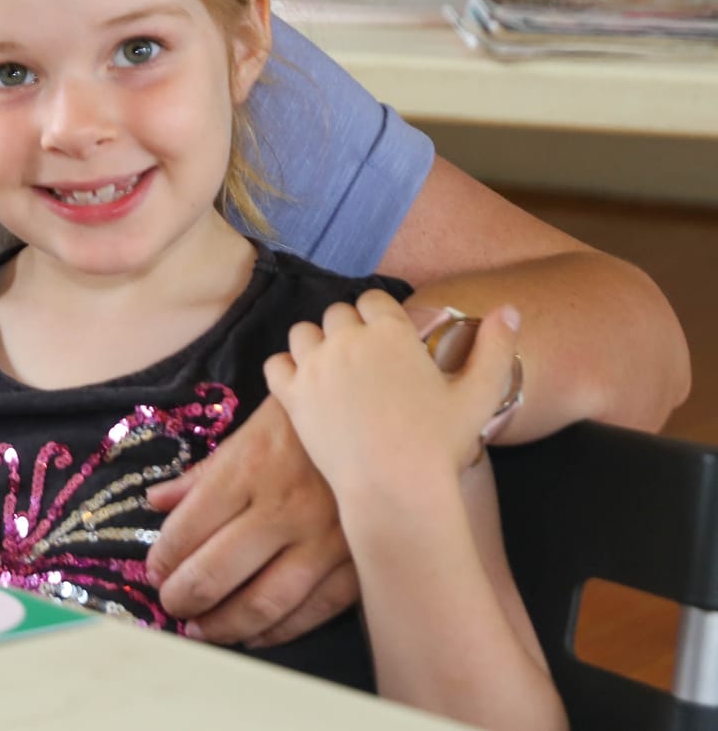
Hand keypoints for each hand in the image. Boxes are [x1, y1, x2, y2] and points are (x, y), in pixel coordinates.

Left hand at [145, 390, 354, 646]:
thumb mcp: (246, 435)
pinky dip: (278, 631)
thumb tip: (156, 502)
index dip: (164, 557)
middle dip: (183, 597)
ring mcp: (326, 540)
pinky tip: (253, 635)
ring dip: (224, 625)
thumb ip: (201, 475)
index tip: (154, 571)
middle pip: (217, 571)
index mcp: (249, 470)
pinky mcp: (359, 563)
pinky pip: (313, 610)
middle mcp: (284, 508)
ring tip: (201, 630)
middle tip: (171, 605)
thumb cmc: (303, 424)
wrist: (380, 418)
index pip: (189, 527)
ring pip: (263, 602)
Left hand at [265, 292, 522, 491]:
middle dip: (350, 330)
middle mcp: (347, 339)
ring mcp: (315, 365)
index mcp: (390, 332)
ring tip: (334, 371)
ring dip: (316, 344)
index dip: (378, 316)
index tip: (387, 341)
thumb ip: (495, 347)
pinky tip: (305, 386)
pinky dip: (287, 370)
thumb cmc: (440, 443)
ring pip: (303, 333)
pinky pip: (276, 363)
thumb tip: (509, 309)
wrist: (395, 486)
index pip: (372, 299)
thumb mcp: (479, 394)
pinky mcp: (292, 394)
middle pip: (337, 314)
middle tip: (364, 363)